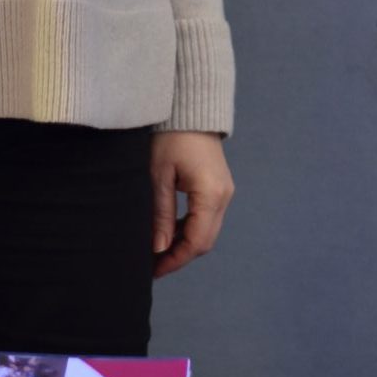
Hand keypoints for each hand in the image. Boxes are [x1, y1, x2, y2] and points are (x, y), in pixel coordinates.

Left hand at [150, 131, 233, 279]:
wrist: (189, 107)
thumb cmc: (170, 137)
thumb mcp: (158, 176)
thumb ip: (161, 214)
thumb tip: (159, 248)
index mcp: (211, 194)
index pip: (197, 242)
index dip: (175, 260)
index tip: (153, 270)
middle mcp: (223, 196)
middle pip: (205, 240)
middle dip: (179, 256)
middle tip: (152, 266)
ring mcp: (224, 191)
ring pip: (207, 230)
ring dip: (184, 243)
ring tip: (157, 251)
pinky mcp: (218, 186)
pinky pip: (207, 217)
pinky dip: (189, 228)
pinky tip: (169, 231)